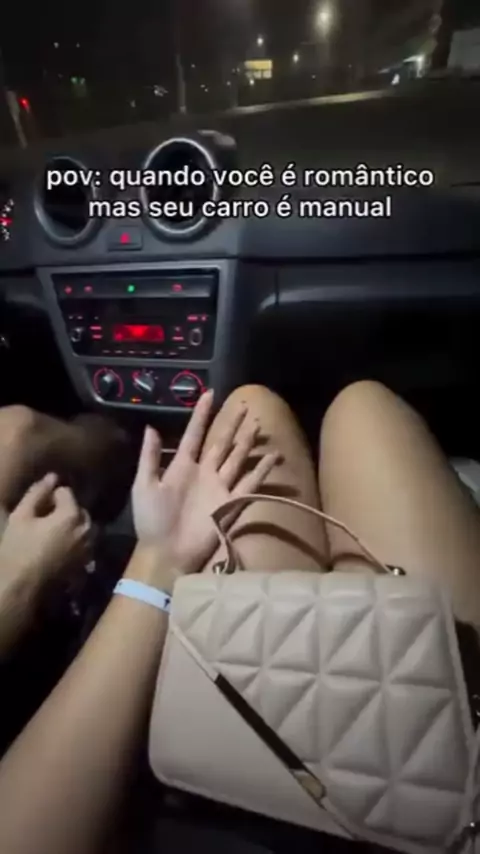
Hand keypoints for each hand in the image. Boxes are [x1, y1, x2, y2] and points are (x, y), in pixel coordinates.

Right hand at [0, 473, 91, 589]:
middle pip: (78, 509)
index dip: (50, 497)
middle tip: (43, 521)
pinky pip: (84, 542)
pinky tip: (57, 548)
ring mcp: (89, 548)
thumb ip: (38, 493)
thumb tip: (52, 476)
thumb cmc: (17, 550)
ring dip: (71, 525)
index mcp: (72, 515)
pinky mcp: (86, 562)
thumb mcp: (21, 516)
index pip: (66, 492)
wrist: (20, 588)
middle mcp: (87, 529)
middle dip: (64, 510)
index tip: (37, 509)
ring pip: (83, 526)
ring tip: (50, 534)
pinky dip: (75, 540)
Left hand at [132, 390, 277, 579]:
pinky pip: (249, 483)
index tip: (210, 394)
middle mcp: (204, 472)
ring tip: (259, 425)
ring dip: (247, 442)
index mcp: (182, 466)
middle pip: (221, 442)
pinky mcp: (231, 502)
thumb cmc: (151, 520)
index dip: (202, 415)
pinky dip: (261, 470)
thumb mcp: (144, 485)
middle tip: (246, 405)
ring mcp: (219, 487)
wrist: (165, 552)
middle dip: (232, 424)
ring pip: (236, 458)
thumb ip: (150, 457)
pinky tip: (273, 457)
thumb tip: (150, 426)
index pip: (194, 434)